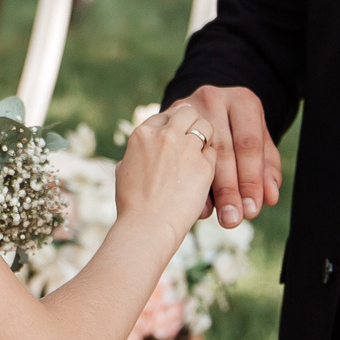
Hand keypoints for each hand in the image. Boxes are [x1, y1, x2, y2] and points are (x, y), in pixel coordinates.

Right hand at [115, 99, 217, 229]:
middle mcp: (165, 135)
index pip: (166, 114)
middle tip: (196, 136)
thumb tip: (139, 152)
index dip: (174, 123)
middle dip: (193, 122)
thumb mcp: (124, 170)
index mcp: (142, 134)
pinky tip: (206, 173)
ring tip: (203, 153)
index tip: (179, 133)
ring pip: (206, 126)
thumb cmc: (132, 204)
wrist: (146, 226)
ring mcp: (186, 148)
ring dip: (206, 137)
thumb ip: (136, 154)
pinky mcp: (204, 166)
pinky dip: (211, 160)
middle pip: (188, 112)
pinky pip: (214, 152)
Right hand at [182, 85, 278, 227]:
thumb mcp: (258, 144)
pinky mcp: (165, 117)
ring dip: (208, 190)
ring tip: (214, 217)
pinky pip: (175, 152)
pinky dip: (186, 183)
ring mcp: (186, 107)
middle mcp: (213, 99)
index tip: (251, 210)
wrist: (207, 108)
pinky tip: (195, 205)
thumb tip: (270, 197)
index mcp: (243, 101)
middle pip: (223, 150)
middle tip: (233, 219)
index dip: (251, 179)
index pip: (249, 144)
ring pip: (197, 153)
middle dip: (229, 190)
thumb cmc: (239, 132)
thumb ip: (267, 169)